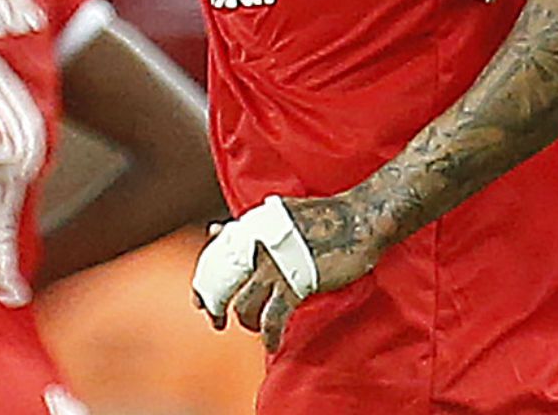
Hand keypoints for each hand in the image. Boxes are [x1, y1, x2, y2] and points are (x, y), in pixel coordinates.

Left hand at [192, 193, 387, 351]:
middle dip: (216, 308)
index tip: (198, 300)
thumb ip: (244, 227)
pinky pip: (273, 318)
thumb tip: (213, 230)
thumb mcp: (277, 215)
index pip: (214, 259)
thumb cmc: (322, 216)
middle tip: (217, 322)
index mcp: (251, 229)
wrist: (359, 219)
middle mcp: (257, 247)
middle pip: (223, 286)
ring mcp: (276, 266)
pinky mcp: (296, 284)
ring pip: (245, 305)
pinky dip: (269, 335)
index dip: (204, 283)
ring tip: (255, 327)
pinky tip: (271, 344)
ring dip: (247, 322)